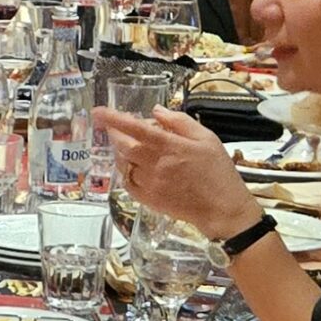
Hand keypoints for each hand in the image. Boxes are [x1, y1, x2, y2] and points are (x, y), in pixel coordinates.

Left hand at [96, 106, 262, 239]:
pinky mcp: (149, 200)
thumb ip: (180, 122)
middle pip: (124, 146)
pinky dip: (126, 173)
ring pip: (124, 165)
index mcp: (171, 146)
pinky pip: (128, 183)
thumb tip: (156, 111)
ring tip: (130, 147)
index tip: (98, 112)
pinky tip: (135, 168)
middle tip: (115, 128)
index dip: (114, 119)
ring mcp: (151, 184)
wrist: (222, 209)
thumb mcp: (207, 138)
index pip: (136, 129)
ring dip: (122, 153)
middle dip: (115, 135)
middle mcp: (157, 165)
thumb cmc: (218, 172)